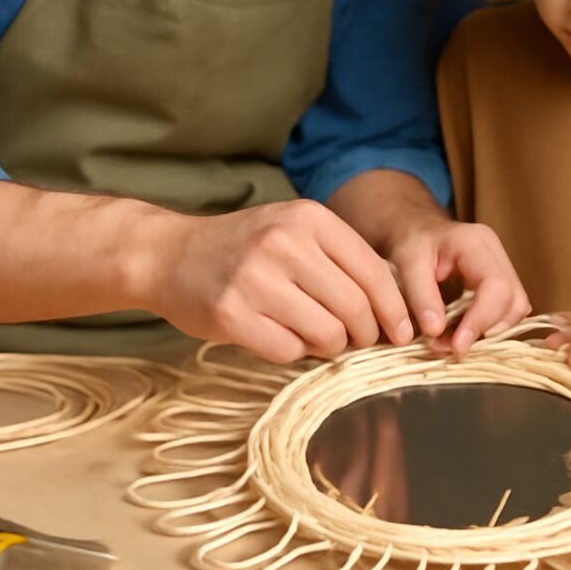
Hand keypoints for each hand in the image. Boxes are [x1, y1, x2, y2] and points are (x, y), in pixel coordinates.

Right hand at [147, 198, 414, 364]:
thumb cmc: (243, 247)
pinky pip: (289, 350)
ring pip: (327, 333)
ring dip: (330, 345)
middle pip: (355, 307)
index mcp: (307, 218)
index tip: (401, 331)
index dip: (394, 308)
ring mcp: (255, 279)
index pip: (374, 271)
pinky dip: (295, 351)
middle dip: (364, 333)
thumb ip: (339, 257)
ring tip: (316, 336)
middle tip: (356, 339)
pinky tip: (281, 336)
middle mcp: (283, 243)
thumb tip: (395, 307)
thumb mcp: (292, 229)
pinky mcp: (232, 315)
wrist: (169, 254)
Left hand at [389, 218, 530, 354]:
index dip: (481, 320)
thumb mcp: (407, 262)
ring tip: (454, 342)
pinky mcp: (500, 279)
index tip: (457, 346)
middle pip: (513, 300)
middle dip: (486, 330)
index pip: (496, 286)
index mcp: (475, 243)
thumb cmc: (409, 240)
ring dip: (489, 331)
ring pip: (515, 308)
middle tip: (451, 347)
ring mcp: (501, 265)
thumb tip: (435, 332)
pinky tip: (464, 332)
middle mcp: (496, 253)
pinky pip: (507, 309)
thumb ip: (421, 295)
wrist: (414, 228)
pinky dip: (489, 326)